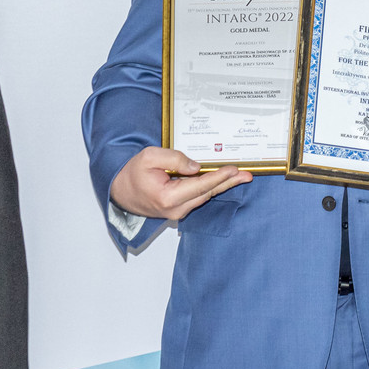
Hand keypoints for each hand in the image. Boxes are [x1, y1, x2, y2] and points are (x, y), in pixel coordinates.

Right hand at [108, 146, 251, 220]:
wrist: (120, 191)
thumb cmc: (133, 173)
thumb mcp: (150, 157)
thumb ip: (174, 158)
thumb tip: (197, 166)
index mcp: (168, 197)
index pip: (200, 185)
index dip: (219, 177)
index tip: (234, 170)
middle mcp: (175, 208)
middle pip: (208, 193)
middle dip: (229, 183)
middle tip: (247, 175)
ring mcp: (177, 212)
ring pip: (205, 195)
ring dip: (222, 185)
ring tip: (239, 175)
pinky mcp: (178, 209)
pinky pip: (198, 196)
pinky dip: (210, 187)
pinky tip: (222, 180)